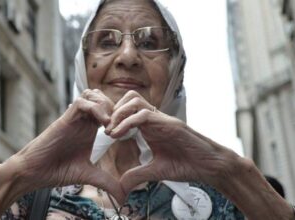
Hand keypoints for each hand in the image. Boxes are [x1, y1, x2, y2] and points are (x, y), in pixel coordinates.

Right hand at [13, 89, 125, 201]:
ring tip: (110, 124)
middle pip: (101, 97)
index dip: (120, 116)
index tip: (127, 132)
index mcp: (90, 129)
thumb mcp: (89, 175)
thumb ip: (107, 182)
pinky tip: (102, 124)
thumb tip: (124, 196)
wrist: (35, 172)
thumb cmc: (57, 171)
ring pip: (92, 95)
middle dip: (115, 107)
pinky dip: (95, 108)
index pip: (108, 109)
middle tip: (119, 125)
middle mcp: (83, 120)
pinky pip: (81, 103)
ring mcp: (74, 118)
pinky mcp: (65, 119)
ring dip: (105, 105)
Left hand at [105, 91, 238, 193]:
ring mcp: (163, 119)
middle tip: (106, 128)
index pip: (128, 109)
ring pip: (135, 101)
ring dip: (119, 113)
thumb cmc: (186, 165)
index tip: (105, 132)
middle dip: (114, 110)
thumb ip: (138, 174)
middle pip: (129, 98)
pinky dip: (127, 122)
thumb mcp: (156, 170)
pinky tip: (119, 134)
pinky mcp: (170, 124)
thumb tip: (121, 184)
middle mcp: (155, 118)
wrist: (210, 166)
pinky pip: (144, 115)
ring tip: (111, 130)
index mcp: (151, 126)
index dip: (114, 117)